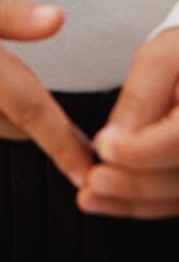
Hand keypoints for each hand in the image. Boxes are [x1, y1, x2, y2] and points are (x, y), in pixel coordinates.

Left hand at [77, 26, 178, 217]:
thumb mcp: (161, 58)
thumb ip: (140, 97)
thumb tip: (115, 137)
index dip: (142, 150)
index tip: (104, 146)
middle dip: (133, 183)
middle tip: (92, 180)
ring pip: (178, 196)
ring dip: (133, 202)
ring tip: (92, 197)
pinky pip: (176, 199)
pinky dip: (143, 204)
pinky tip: (111, 201)